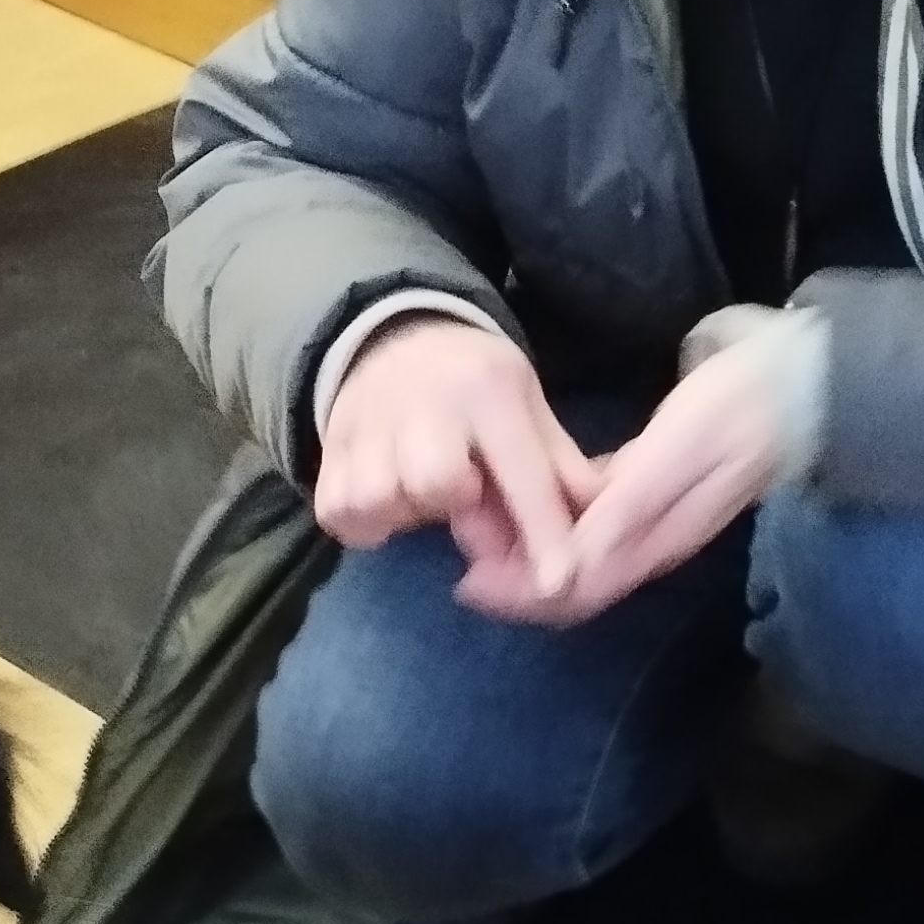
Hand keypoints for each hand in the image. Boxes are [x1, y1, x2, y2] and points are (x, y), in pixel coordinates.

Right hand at [315, 321, 596, 598]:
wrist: (393, 341)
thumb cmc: (475, 385)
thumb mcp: (527, 406)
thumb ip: (559, 470)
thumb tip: (596, 533)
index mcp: (488, 390)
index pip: (523, 472)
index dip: (543, 532)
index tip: (558, 582)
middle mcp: (424, 403)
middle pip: (438, 484)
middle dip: (453, 504)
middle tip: (461, 495)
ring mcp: (366, 424)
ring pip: (379, 502)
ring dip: (404, 514)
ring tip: (418, 493)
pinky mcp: (327, 451)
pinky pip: (338, 514)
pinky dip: (363, 522)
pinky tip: (385, 499)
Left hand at [463, 309, 814, 625]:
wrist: (802, 381)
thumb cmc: (742, 403)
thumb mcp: (684, 443)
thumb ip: (631, 503)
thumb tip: (577, 562)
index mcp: (661, 536)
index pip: (581, 589)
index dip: (522, 592)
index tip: (469, 576)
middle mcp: (656, 543)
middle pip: (577, 585)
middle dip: (518, 581)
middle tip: (463, 553)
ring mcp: (658, 523)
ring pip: (584, 562)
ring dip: (533, 555)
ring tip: (481, 532)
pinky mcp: (656, 498)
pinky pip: (597, 532)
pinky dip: (557, 527)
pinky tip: (528, 503)